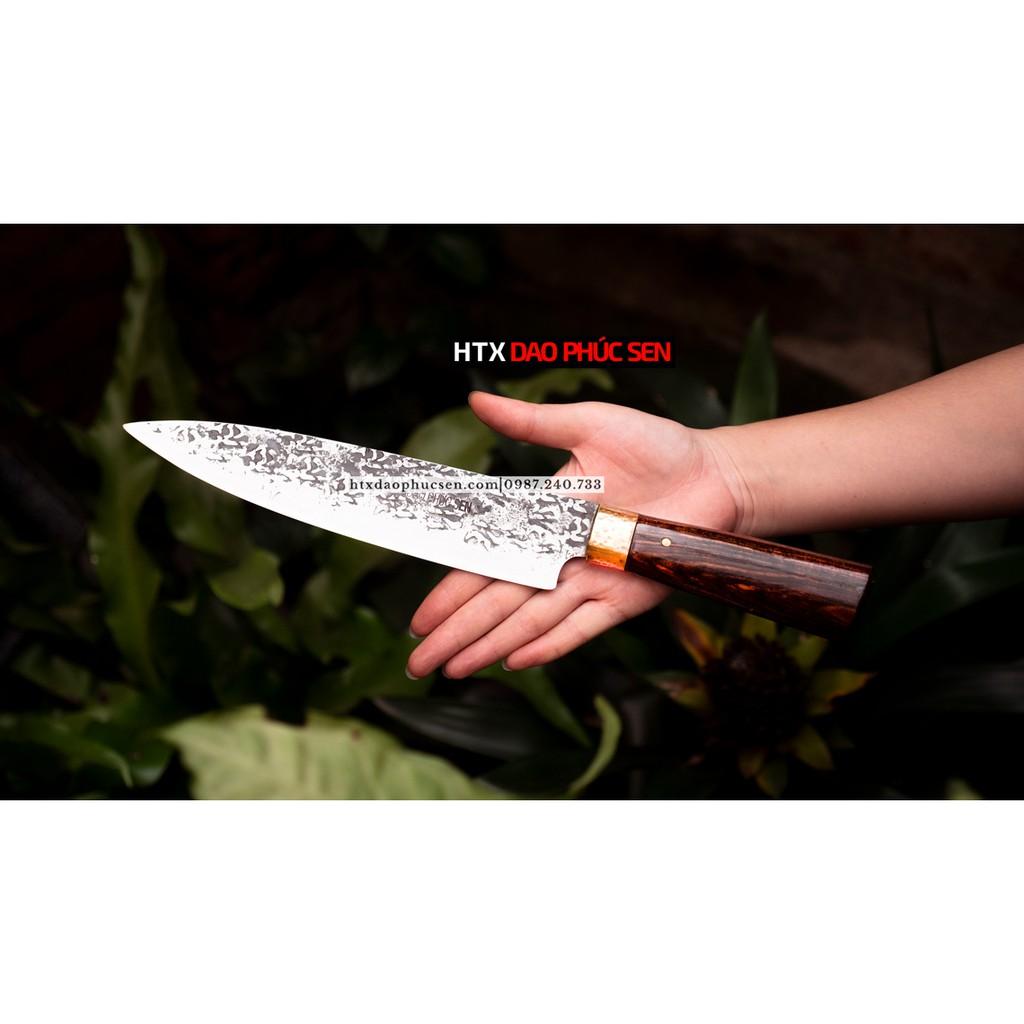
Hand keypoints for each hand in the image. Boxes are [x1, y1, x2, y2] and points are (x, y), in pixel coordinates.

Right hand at [405, 392, 742, 678]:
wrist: (713, 473)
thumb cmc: (655, 446)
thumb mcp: (585, 425)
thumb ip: (530, 423)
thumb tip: (475, 398)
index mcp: (543, 521)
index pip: (485, 563)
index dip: (450, 591)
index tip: (418, 618)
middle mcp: (560, 558)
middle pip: (498, 602)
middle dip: (456, 634)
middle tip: (418, 664)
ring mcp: (591, 581)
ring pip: (530, 620)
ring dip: (491, 645)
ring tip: (454, 670)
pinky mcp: (625, 599)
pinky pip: (582, 627)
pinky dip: (550, 643)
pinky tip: (515, 660)